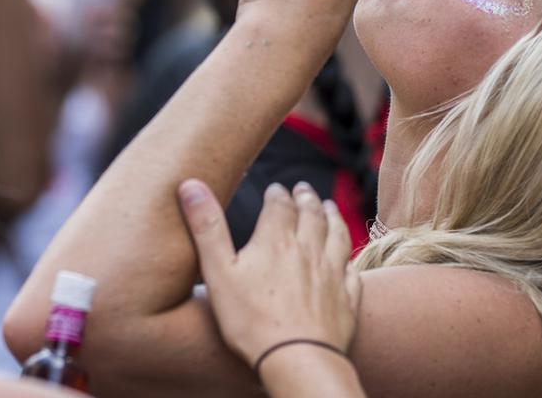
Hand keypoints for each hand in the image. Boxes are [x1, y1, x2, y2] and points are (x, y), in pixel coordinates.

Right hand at [178, 179, 361, 366]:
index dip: (277, 194)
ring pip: (337, 236)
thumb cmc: (251, 319)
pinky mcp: (346, 299)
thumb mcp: (217, 272)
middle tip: (303, 189)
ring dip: (332, 217)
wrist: (297, 358)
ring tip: (329, 207)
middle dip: (306, 199)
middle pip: (311, 215)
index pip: (280, 206)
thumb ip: (206, 227)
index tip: (276, 189)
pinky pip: (351, 271)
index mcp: (276, 240)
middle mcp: (308, 250)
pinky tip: (347, 257)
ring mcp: (331, 274)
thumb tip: (190, 184)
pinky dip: (348, 257)